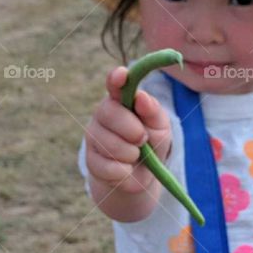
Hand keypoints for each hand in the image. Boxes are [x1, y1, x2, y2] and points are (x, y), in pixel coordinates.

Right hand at [84, 66, 172, 194]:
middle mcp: (102, 115)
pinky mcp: (91, 162)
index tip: (122, 75)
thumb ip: (153, 112)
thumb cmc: (151, 145)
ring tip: (136, 155)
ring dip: (131, 153)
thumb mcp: (160, 128)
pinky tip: (127, 169)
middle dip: (132, 128)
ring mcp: (94, 138)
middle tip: (143, 139)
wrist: (142, 178)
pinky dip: (125, 171)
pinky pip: (109, 167)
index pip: (114, 84)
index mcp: (120, 101)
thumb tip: (141, 97)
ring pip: (109, 143)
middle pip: (109, 113)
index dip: (116, 79)